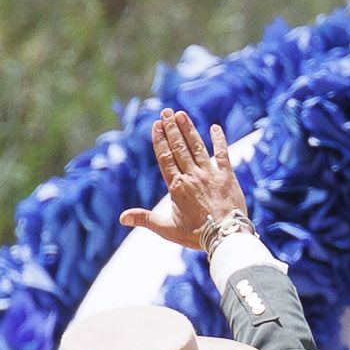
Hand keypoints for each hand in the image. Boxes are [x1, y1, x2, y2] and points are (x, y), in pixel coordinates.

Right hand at [116, 109, 249, 247]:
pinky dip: (219, 140)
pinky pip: (223, 154)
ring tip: (181, 115)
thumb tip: (122, 217)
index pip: (165, 158)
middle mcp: (192, 176)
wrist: (225, 237)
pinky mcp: (227, 177)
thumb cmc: (196, 235)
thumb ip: (145, 219)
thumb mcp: (167, 229)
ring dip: (189, 130)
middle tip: (166, 112)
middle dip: (171, 129)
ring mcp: (210, 174)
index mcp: (176, 187)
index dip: (160, 140)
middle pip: (180, 148)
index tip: (156, 125)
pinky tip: (215, 128)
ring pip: (197, 147)